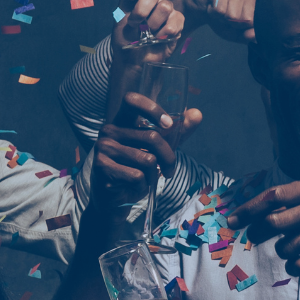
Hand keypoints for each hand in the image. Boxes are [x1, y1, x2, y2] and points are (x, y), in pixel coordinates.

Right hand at [91, 92, 198, 216]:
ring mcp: (103, 148)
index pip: (131, 100)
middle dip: (168, 157)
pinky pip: (137, 176)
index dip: (152, 109)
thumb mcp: (158, 149)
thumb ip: (176, 132)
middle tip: (169, 170)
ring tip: (146, 179)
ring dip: (153, 175)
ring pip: (147, 160)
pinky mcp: (102, 167)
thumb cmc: (136, 169)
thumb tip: (198, 114)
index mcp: (121, 121)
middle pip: (152, 138)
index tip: (168, 125)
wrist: (115, 198)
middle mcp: (109, 131)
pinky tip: (134, 186)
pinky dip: (143, 185)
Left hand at [112, 0, 182, 56]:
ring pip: (165, 6)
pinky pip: (176, 21)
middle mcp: (155, 1)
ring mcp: (168, 13)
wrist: (134, 61)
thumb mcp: (120, 16)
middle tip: (135, 23)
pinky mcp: (177, 25)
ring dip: (152, 24)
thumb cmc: (125, 39)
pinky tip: (158, 38)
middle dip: (142, 10)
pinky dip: (164, 32)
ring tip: (147, 34)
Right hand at [179, 0, 256, 44]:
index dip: (242, 26)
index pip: (253, 21)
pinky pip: (219, 10)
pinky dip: (213, 13)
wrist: (200, 10)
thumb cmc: (222, 20)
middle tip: (226, 15)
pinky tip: (211, 6)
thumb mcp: (237, 32)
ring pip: (231, 15)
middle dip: (232, 22)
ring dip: (221, 17)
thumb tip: (255, 36)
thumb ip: (248, 36)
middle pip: (243, 18)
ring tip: (219, 11)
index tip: (236, 20)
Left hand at [225, 181, 299, 276]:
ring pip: (288, 247)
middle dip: (259, 233)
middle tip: (254, 238)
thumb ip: (277, 211)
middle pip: (275, 221)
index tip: (231, 222)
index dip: (249, 209)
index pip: (273, 196)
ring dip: (283, 253)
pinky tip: (297, 265)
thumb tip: (238, 220)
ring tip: (291, 250)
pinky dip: (294, 268)